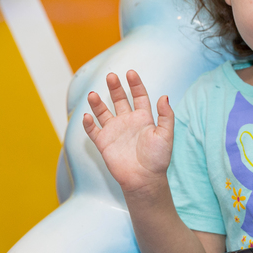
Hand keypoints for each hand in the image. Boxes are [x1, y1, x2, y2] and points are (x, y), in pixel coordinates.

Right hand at [82, 70, 173, 196]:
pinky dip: (88, 123)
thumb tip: (164, 96)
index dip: (135, 84)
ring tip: (92, 94)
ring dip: (97, 103)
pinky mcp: (104, 143)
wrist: (144, 180)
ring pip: (103, 112)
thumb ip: (166, 116)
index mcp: (144, 118)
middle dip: (115, 88)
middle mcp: (128, 121)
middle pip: (119, 99)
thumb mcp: (166, 135)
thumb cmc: (158, 159)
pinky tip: (87, 116)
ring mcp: (115, 131)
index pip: (139, 96)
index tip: (130, 73)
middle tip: (111, 76)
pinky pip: (93, 131)